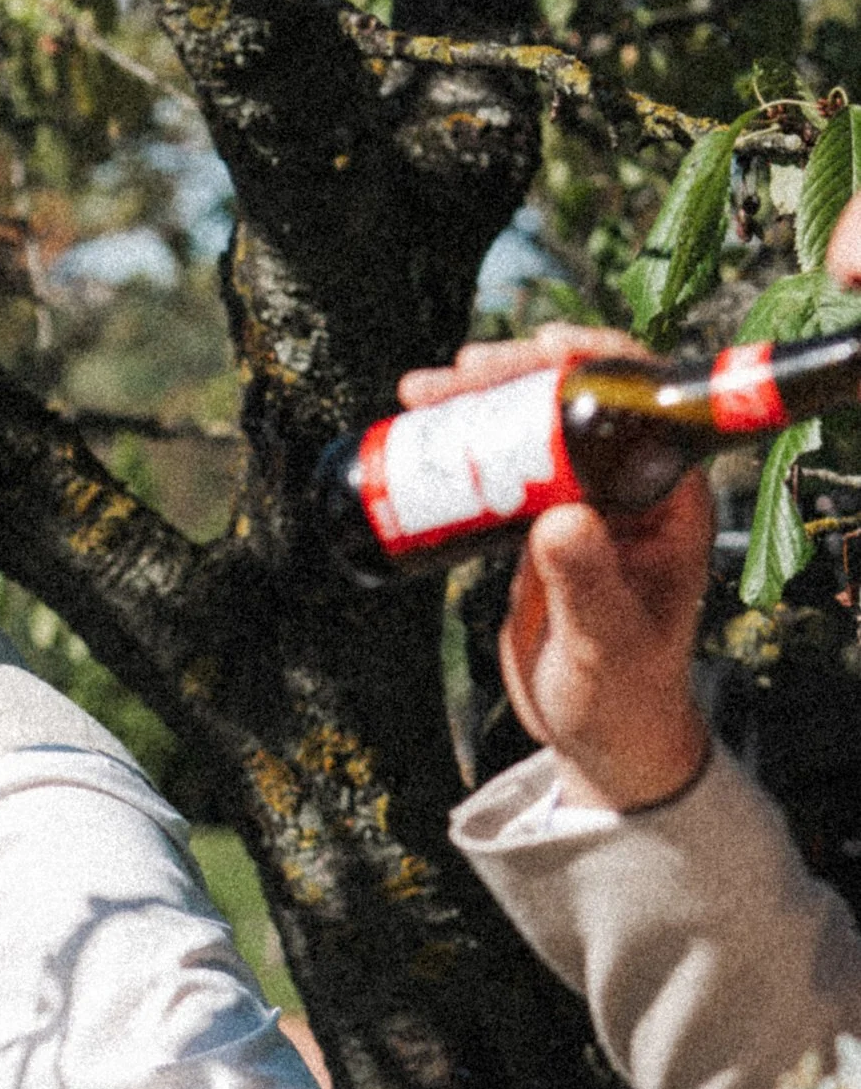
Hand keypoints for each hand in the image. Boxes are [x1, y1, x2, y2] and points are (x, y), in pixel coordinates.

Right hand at [396, 329, 712, 813]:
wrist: (601, 737)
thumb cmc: (625, 697)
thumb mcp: (607, 642)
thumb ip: (588, 583)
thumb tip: (558, 519)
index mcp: (669, 499)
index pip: (643, 404)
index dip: (595, 364)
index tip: (543, 351)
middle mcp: (628, 489)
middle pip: (574, 402)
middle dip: (514, 375)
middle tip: (456, 375)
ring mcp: (581, 504)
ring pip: (532, 426)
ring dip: (479, 401)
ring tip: (419, 393)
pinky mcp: (537, 527)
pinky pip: (502, 467)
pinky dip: (462, 444)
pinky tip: (420, 431)